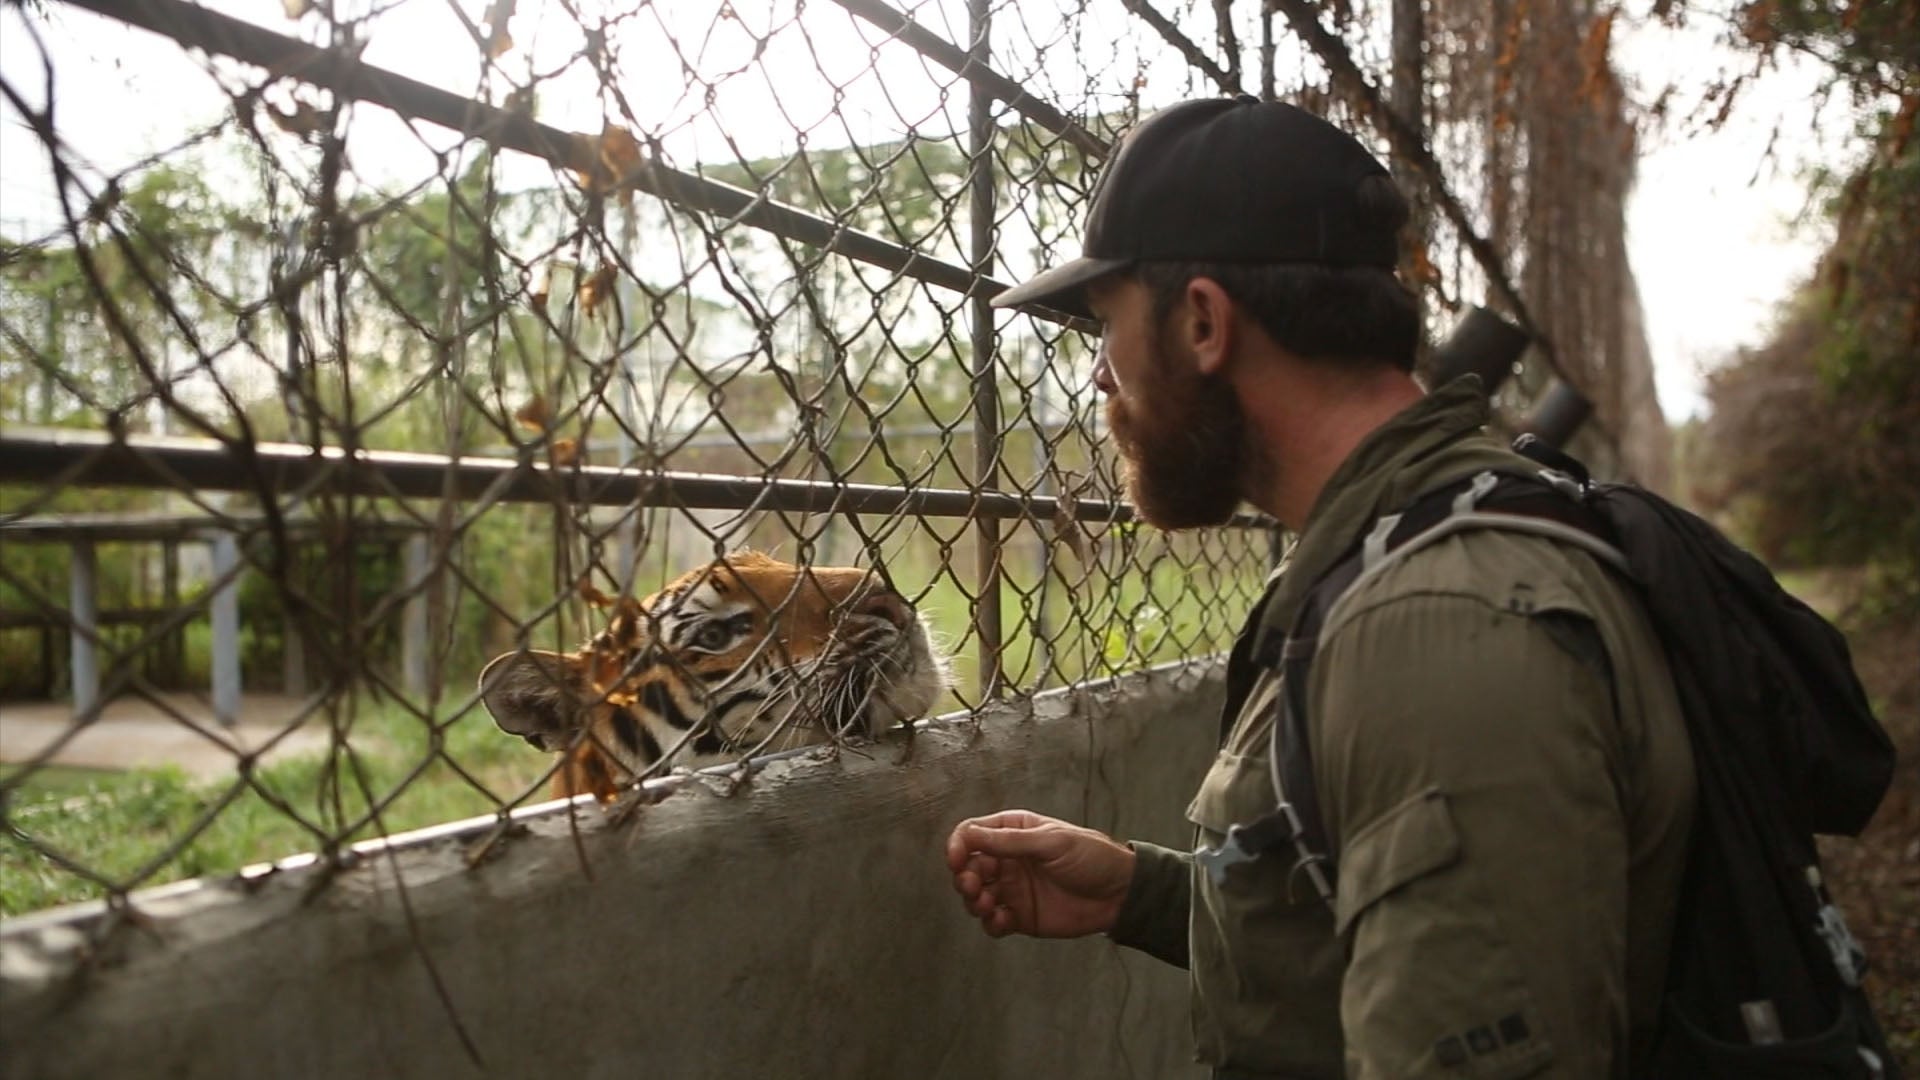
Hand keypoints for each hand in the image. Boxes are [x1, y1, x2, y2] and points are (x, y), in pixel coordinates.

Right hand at [944, 809, 1135, 938]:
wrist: (1120, 894)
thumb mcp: (1052, 842)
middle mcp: (1008, 860)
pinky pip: (993, 922)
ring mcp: (1013, 889)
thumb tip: (970, 836)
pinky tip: (1002, 920)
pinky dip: (990, 922)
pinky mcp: (1020, 916)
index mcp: (1014, 832)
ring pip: (975, 896)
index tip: (956, 860)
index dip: (958, 846)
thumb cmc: (1092, 857)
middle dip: (964, 877)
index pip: (972, 834)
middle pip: (968, 867)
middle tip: (972, 887)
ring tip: (987, 905)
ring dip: (973, 901)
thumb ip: (1011, 842)